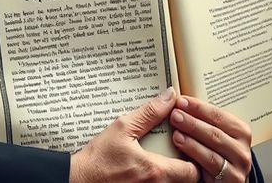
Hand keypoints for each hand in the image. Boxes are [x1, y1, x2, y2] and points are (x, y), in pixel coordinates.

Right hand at [69, 87, 199, 182]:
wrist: (76, 180)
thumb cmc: (96, 159)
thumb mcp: (122, 128)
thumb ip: (149, 113)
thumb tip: (169, 96)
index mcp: (154, 171)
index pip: (192, 173)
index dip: (195, 162)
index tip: (189, 150)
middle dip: (188, 171)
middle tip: (183, 156)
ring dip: (174, 177)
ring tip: (169, 163)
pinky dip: (160, 182)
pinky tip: (150, 174)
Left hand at [169, 96, 252, 182]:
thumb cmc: (216, 158)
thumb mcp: (215, 138)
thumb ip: (205, 123)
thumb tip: (182, 104)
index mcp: (241, 132)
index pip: (219, 115)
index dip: (199, 108)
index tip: (181, 101)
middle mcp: (242, 148)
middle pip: (215, 131)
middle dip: (193, 121)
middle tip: (175, 113)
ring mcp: (238, 166)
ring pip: (213, 148)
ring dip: (192, 138)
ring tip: (175, 130)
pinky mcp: (231, 180)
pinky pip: (210, 165)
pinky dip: (194, 154)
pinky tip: (181, 146)